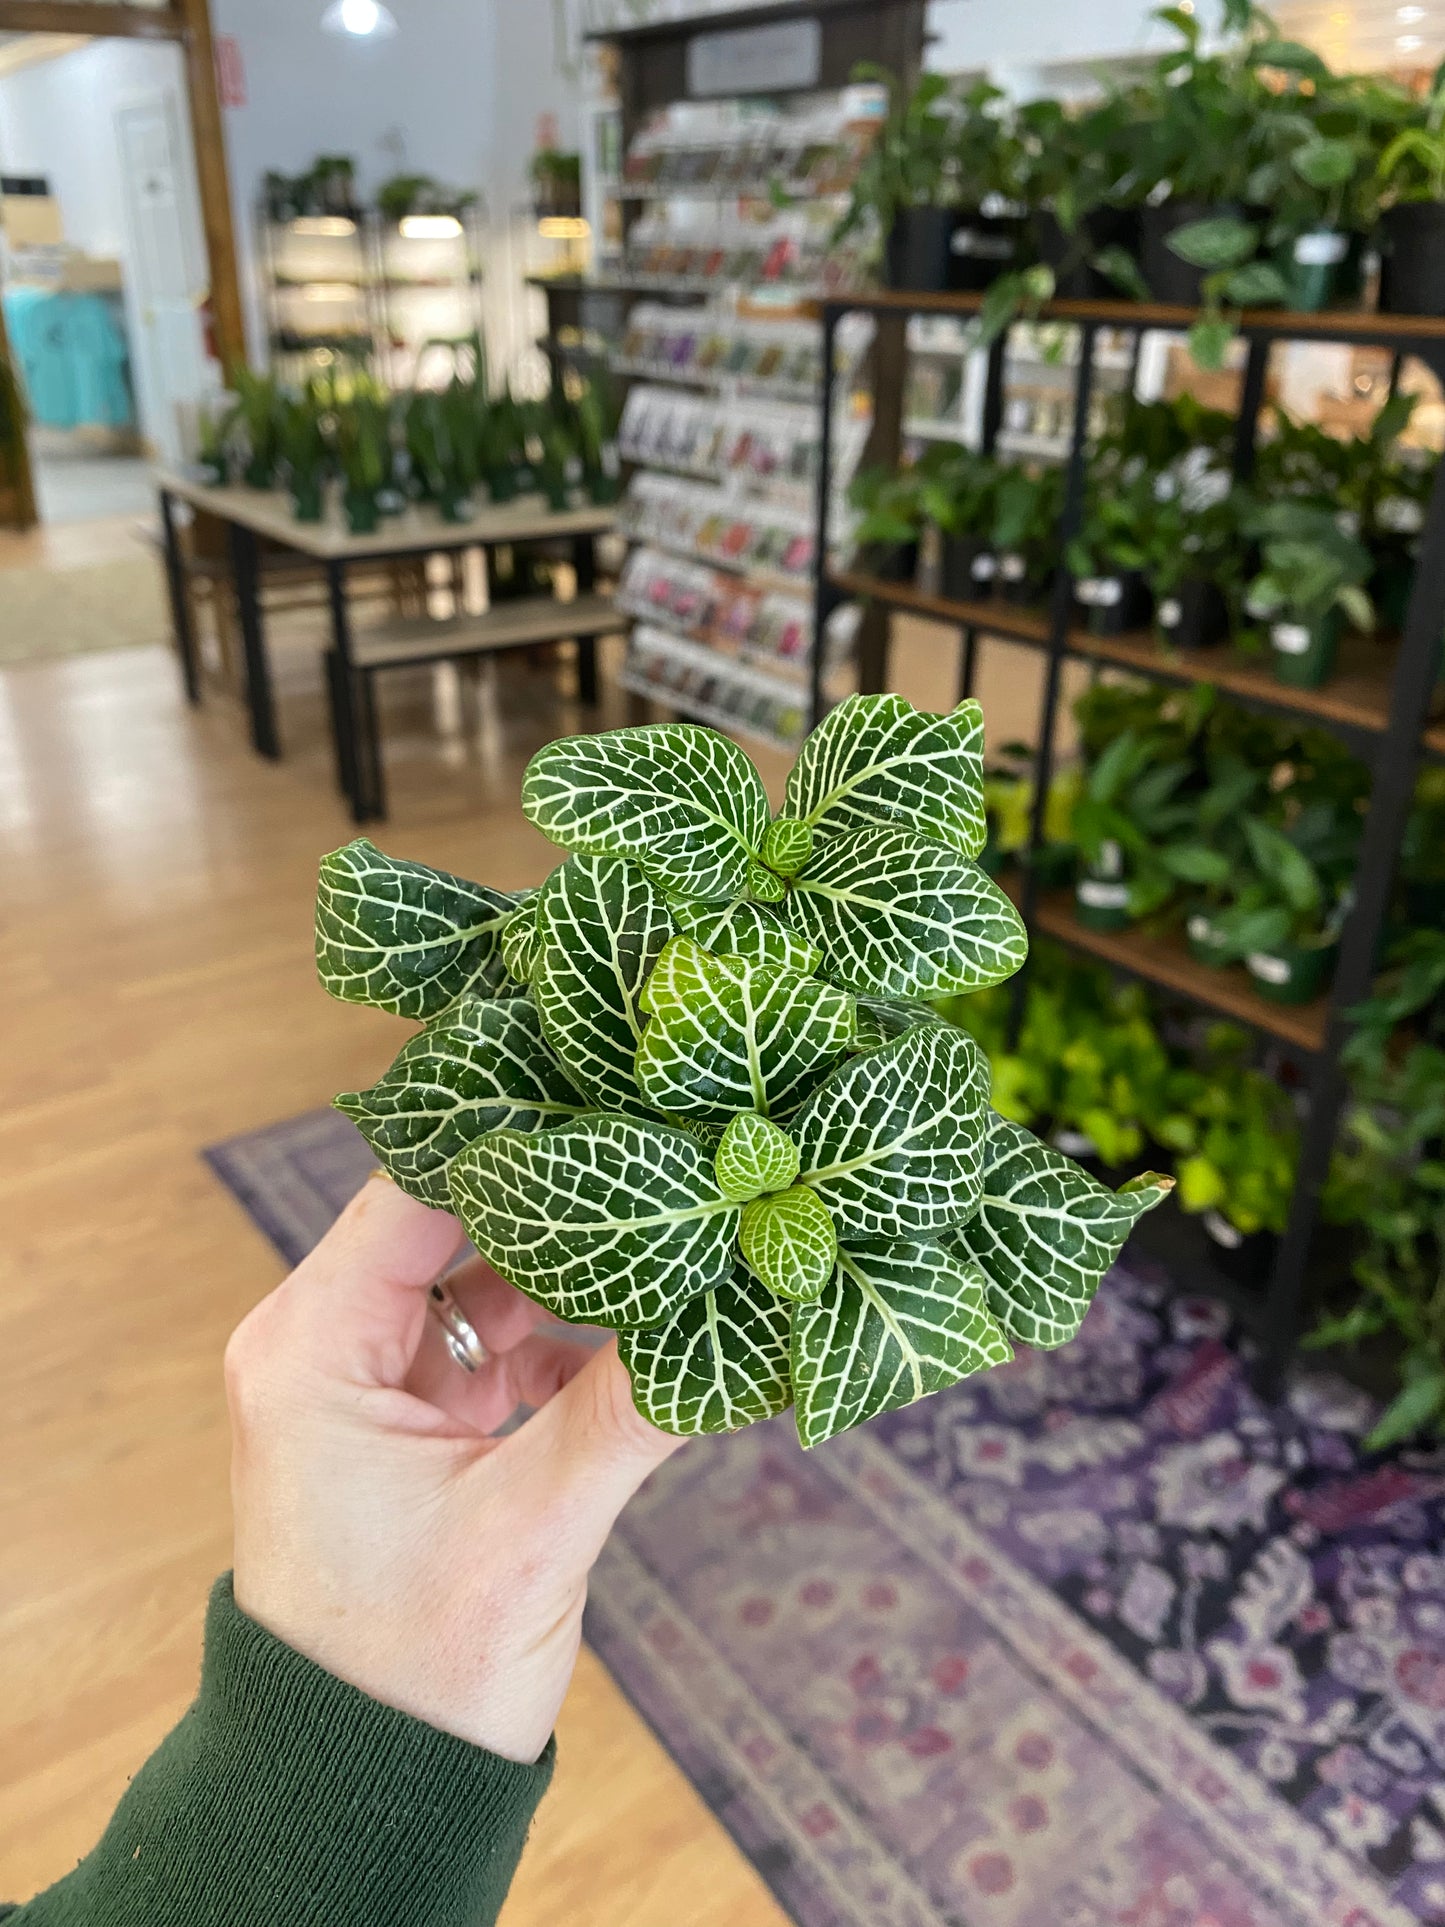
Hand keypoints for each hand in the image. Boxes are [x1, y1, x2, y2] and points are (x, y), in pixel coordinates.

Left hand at [227, 1173, 681, 1763]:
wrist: (365, 1791)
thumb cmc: (408, 1675)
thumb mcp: (527, 1531)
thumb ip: (629, 1411)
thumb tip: (736, 1313)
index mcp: (307, 1351)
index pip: (413, 1190)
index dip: (512, 1138)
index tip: (613, 1095)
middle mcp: (323, 1345)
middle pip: (452, 1219)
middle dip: (559, 1198)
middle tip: (668, 1151)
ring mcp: (373, 1379)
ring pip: (485, 1275)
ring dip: (575, 1266)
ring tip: (677, 1224)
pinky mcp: (419, 1417)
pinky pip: (501, 1338)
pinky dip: (570, 1331)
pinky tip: (650, 1319)